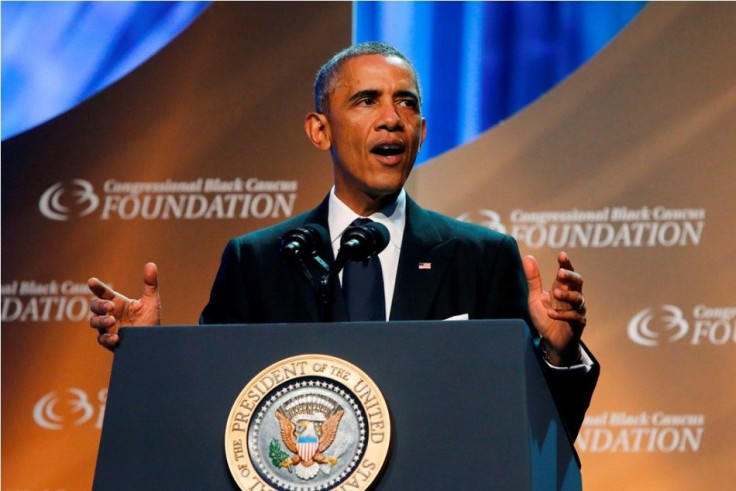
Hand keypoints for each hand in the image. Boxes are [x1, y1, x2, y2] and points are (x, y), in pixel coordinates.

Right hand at [88, 262, 160, 350]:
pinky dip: (107, 338)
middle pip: (95, 306)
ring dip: (101, 321)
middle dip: (99, 305)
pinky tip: (116, 337)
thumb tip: (151, 264)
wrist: (154, 341)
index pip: (103, 292)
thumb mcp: (152, 301)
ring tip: (111, 320)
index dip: (97, 287)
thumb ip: (150, 284)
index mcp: (118, 302)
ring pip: (94, 322)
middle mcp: (110, 314)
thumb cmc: (151, 320)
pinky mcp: (111, 342)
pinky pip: (102, 340)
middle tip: (110, 306)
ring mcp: (108, 328)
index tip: (92, 281)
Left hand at [523, 251, 586, 365]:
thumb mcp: (535, 297)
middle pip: (578, 282)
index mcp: (562, 288)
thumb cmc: (545, 316)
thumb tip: (528, 257)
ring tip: (556, 293)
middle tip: (560, 273)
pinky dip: (562, 315)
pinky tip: (551, 313)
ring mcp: (576, 310)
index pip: (567, 272)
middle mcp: (572, 297)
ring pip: (578, 299)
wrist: (551, 341)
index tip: (562, 255)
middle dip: (570, 276)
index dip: (566, 263)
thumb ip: (533, 279)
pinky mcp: (577, 324)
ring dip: (567, 295)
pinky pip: (574, 317)